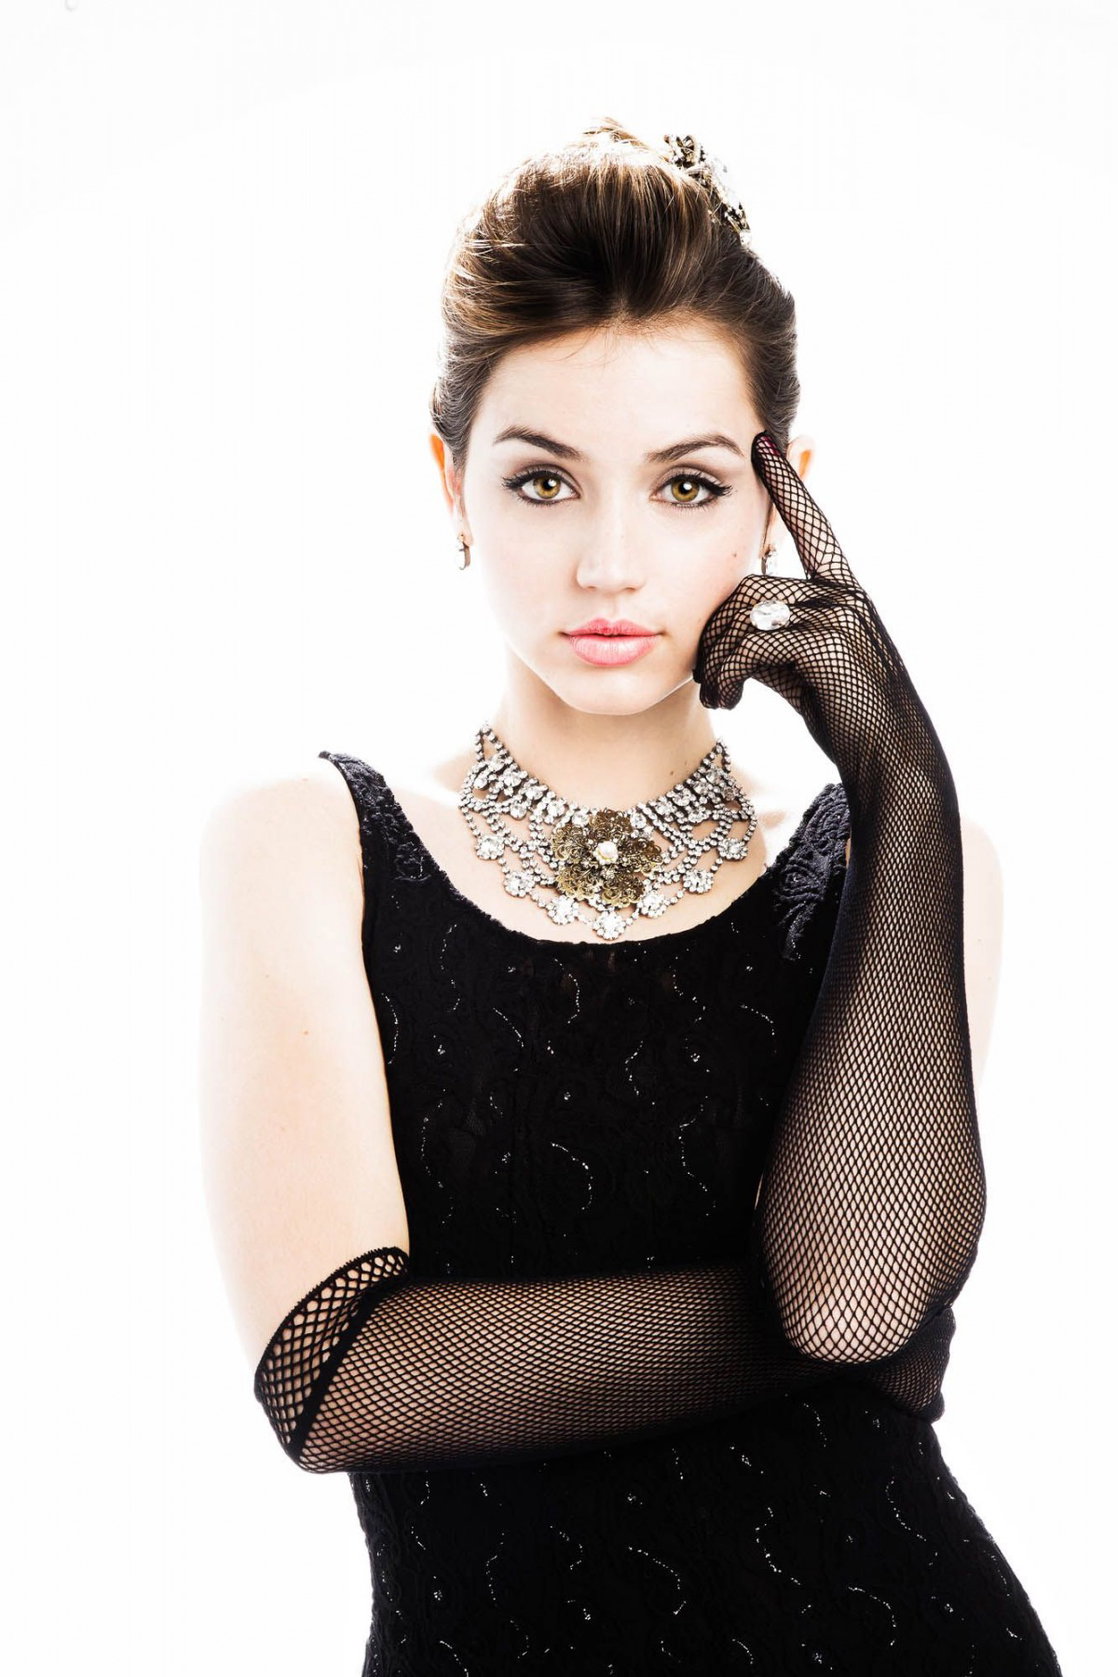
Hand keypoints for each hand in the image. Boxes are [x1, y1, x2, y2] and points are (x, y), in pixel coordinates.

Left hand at [694, 432, 944, 793]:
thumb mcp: (806, 667)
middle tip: (710, 681)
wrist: (893, 763)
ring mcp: (839, 615)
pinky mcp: (826, 644)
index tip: (764, 441)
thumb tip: (729, 625)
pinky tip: (728, 703)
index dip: (788, 485)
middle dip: (714, 634)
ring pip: (739, 613)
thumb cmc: (845, 719)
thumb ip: (776, 633)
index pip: (812, 526)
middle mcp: (844, 593)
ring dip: (715, 660)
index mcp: (843, 592)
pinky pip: (746, 643)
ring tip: (718, 697)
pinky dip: (725, 675)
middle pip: (745, 585)